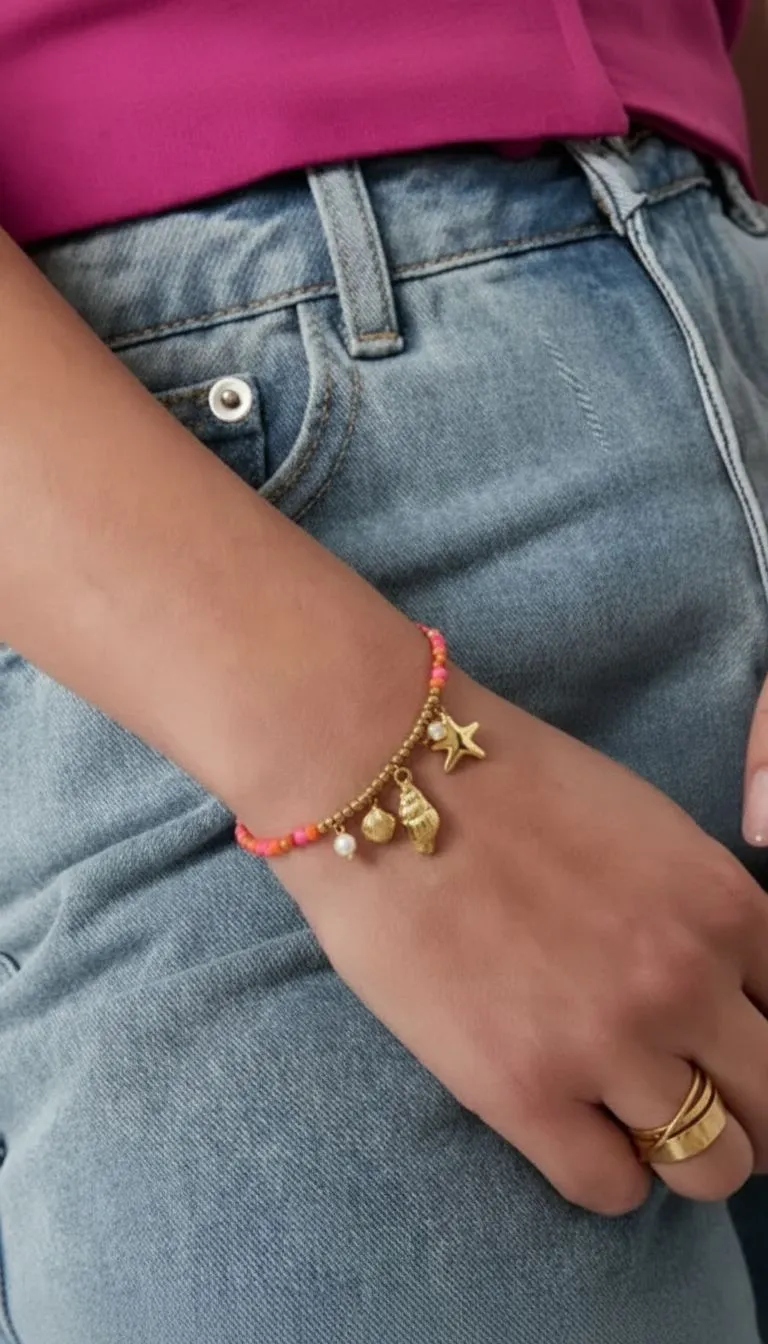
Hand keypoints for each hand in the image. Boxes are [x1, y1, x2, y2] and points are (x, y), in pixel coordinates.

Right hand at [259, 666, 767, 1214]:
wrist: (380, 776)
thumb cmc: (503, 783)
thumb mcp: (645, 828)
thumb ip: (699, 912)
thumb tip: (722, 981)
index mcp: (723, 908)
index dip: (764, 1044)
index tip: (731, 1050)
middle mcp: (685, 983)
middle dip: (746, 1113)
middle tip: (693, 1095)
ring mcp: (608, 1044)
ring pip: (712, 1169)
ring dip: (680, 1151)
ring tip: (628, 1116)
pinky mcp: (522, 1091)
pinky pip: (613, 1191)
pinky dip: (607, 1172)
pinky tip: (570, 1125)